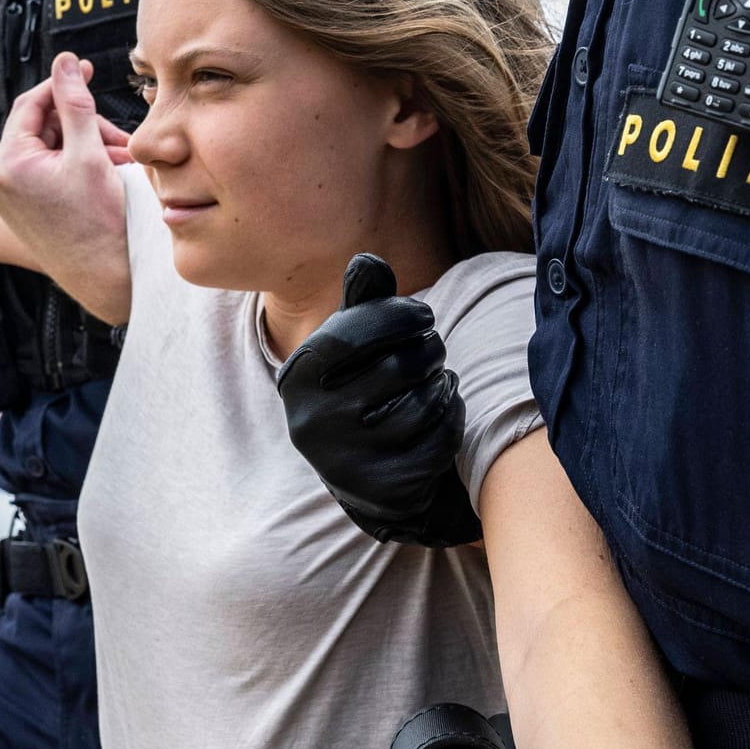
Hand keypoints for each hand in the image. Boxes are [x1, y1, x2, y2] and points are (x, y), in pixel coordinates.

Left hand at [0, 53, 131, 300]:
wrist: (104, 277)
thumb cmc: (99, 222)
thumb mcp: (89, 153)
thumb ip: (75, 102)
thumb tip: (65, 62)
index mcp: (8, 165)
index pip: (30, 104)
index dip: (61, 84)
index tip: (85, 70)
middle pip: (40, 128)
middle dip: (80, 124)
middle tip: (115, 134)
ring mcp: (6, 198)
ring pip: (46, 150)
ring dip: (82, 145)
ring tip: (117, 158)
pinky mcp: (20, 209)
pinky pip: (45, 172)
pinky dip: (73, 165)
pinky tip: (104, 171)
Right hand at [275, 254, 481, 546]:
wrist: (363, 472)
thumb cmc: (359, 388)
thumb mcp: (350, 346)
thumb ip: (361, 302)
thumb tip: (368, 262)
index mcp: (296, 378)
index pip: (354, 332)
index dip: (400, 315)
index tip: (424, 315)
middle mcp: (312, 422)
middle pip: (399, 365)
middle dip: (430, 349)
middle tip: (433, 350)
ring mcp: (348, 460)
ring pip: (425, 401)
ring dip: (443, 383)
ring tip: (435, 381)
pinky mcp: (385, 486)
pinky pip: (442, 436)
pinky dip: (452, 417)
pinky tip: (441, 414)